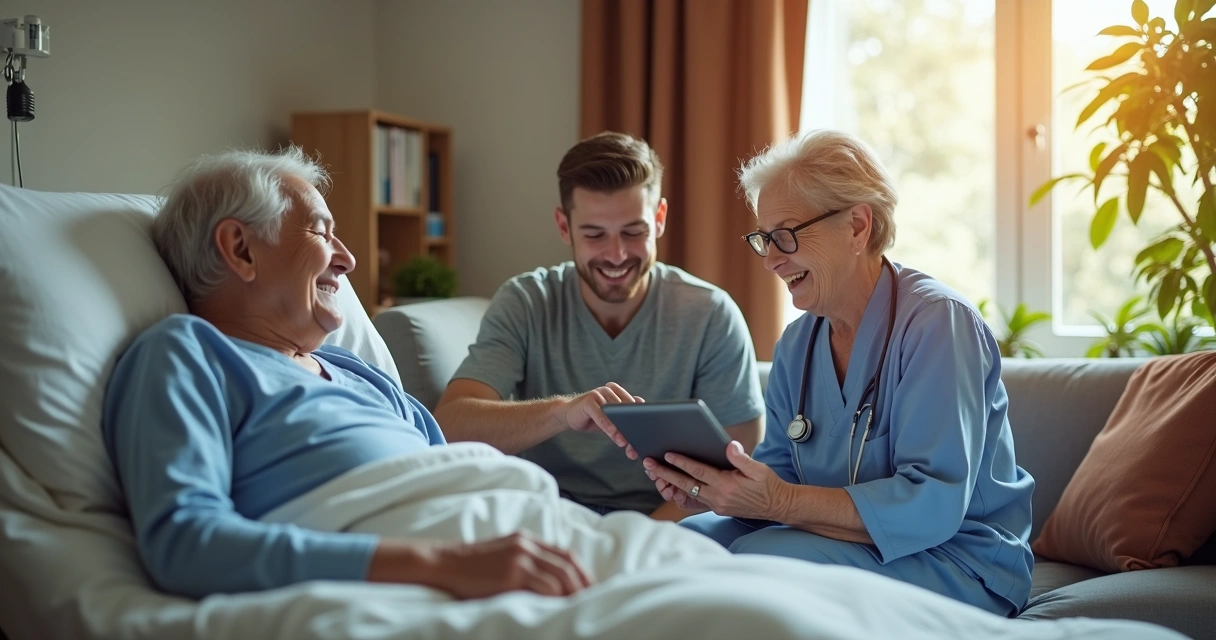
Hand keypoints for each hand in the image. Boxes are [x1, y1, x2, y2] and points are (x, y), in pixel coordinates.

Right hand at [372, 533, 592, 598]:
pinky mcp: (513, 572)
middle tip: (593, 600)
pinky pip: (545, 585)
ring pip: (561, 574)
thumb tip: (546, 584)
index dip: (581, 571)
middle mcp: (527, 544)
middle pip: (567, 562)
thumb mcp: (501, 555)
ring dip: (574, 592)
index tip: (590, 587)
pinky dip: (557, 597)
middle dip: (584, 583)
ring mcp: (520, 557)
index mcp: (526, 539)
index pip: (564, 553)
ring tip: (580, 606)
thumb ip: (523, 562)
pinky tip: (560, 608)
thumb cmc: (470, 567)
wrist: (443, 563)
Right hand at [562, 382, 641, 458]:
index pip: (635, 405)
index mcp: (619, 392)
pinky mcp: (589, 400)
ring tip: (624, 442)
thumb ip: (625, 420)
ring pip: (614, 414)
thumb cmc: (593, 417)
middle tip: (635, 443)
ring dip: (619, 429)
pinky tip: (613, 435)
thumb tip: (643, 433)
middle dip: (630, 428)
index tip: (646, 434)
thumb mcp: (611, 419)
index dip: (641, 420)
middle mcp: (610, 390)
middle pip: (625, 410)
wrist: (568, 415)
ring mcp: (599, 393)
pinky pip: (600, 415)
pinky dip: (607, 426)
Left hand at [643, 441, 790, 520]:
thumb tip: (729, 445)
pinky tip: (673, 484)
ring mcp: (716, 505)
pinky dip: (683, 492)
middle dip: (665, 473)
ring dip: (671, 483)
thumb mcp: (759, 469)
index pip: (698, 472)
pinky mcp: (717, 509)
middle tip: (648, 464)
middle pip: (686, 484)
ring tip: (655, 473)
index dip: (681, 462)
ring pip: (688, 492)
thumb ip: (742, 458)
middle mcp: (718, 498)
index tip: (666, 454)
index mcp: (726, 486)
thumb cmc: (769, 485)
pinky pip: (695, 500)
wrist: (778, 506)